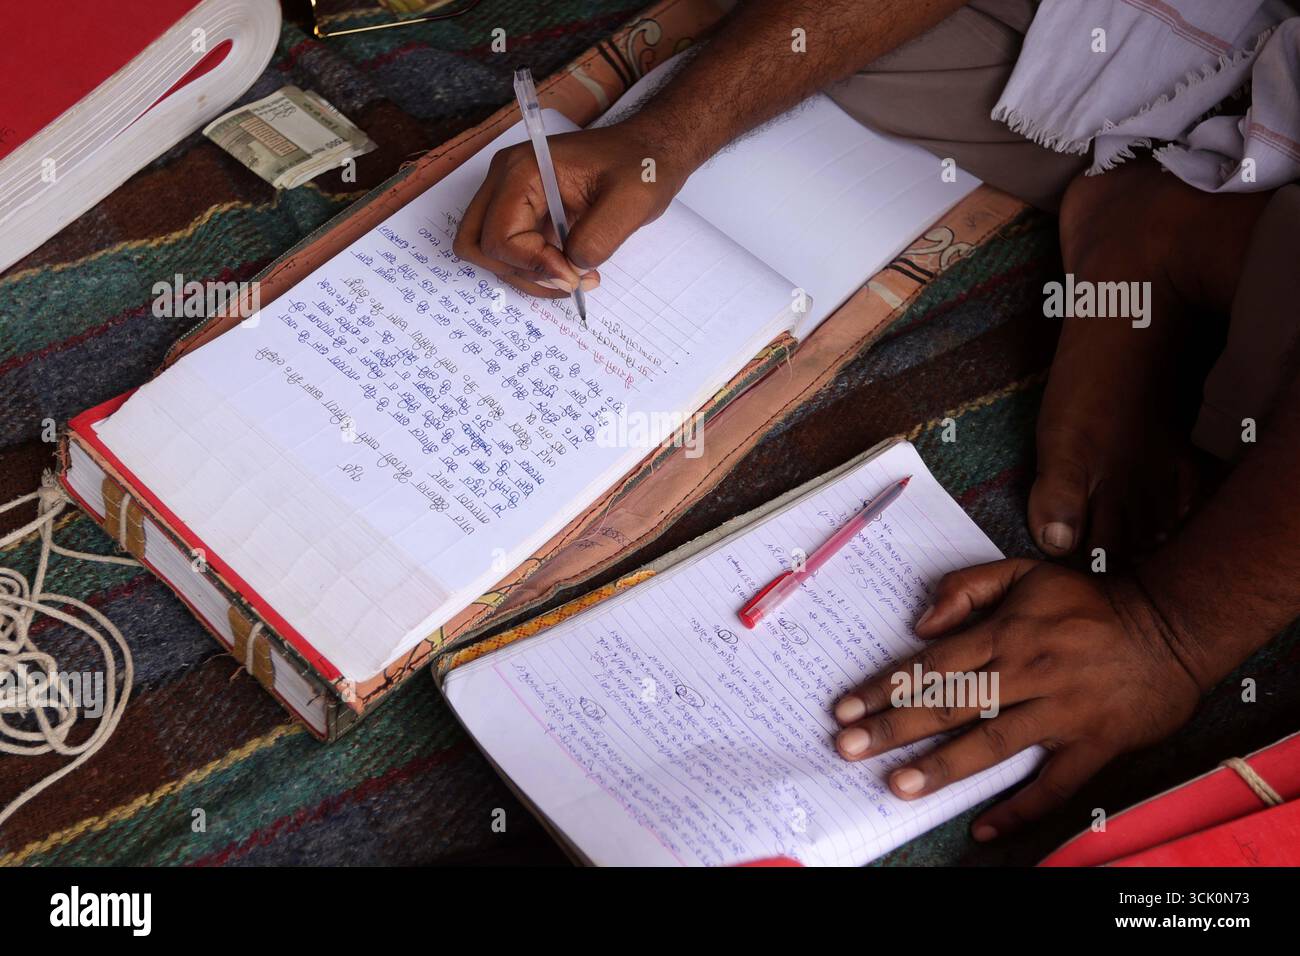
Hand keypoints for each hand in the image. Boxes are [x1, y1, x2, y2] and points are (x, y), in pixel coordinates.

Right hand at [453, 120, 688, 298]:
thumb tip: (569, 272)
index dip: (533, 265)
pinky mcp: (524, 210)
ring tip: (578, 277)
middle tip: (570, 279)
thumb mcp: (631, 203)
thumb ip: (596, 240)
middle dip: (521, 273)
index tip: (575, 275)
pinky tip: (574, 269)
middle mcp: (505, 179)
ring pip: (489, 253)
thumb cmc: (642, 166)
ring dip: (528, 276)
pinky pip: (510, 251)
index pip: (499, 236)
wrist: (650, 150)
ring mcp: (511, 194)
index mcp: (523, 170)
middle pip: (478, 245)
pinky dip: (535, 270)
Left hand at [831, 559, 1201, 840]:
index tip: (844, 707)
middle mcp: (1028, 673)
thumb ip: (967, 588)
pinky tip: (983, 829)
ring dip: (943, 768)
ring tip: (897, 786)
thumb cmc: (1089, 600)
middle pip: (950, 705)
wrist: (1171, 627)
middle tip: (848, 747)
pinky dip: (1019, 809)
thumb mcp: (1024, 573)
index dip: (884, 686)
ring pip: (993, 745)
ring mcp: (1062, 713)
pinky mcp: (1094, 745)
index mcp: (1007, 633)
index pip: (931, 664)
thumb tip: (920, 624)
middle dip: (894, 728)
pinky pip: (1054, 785)